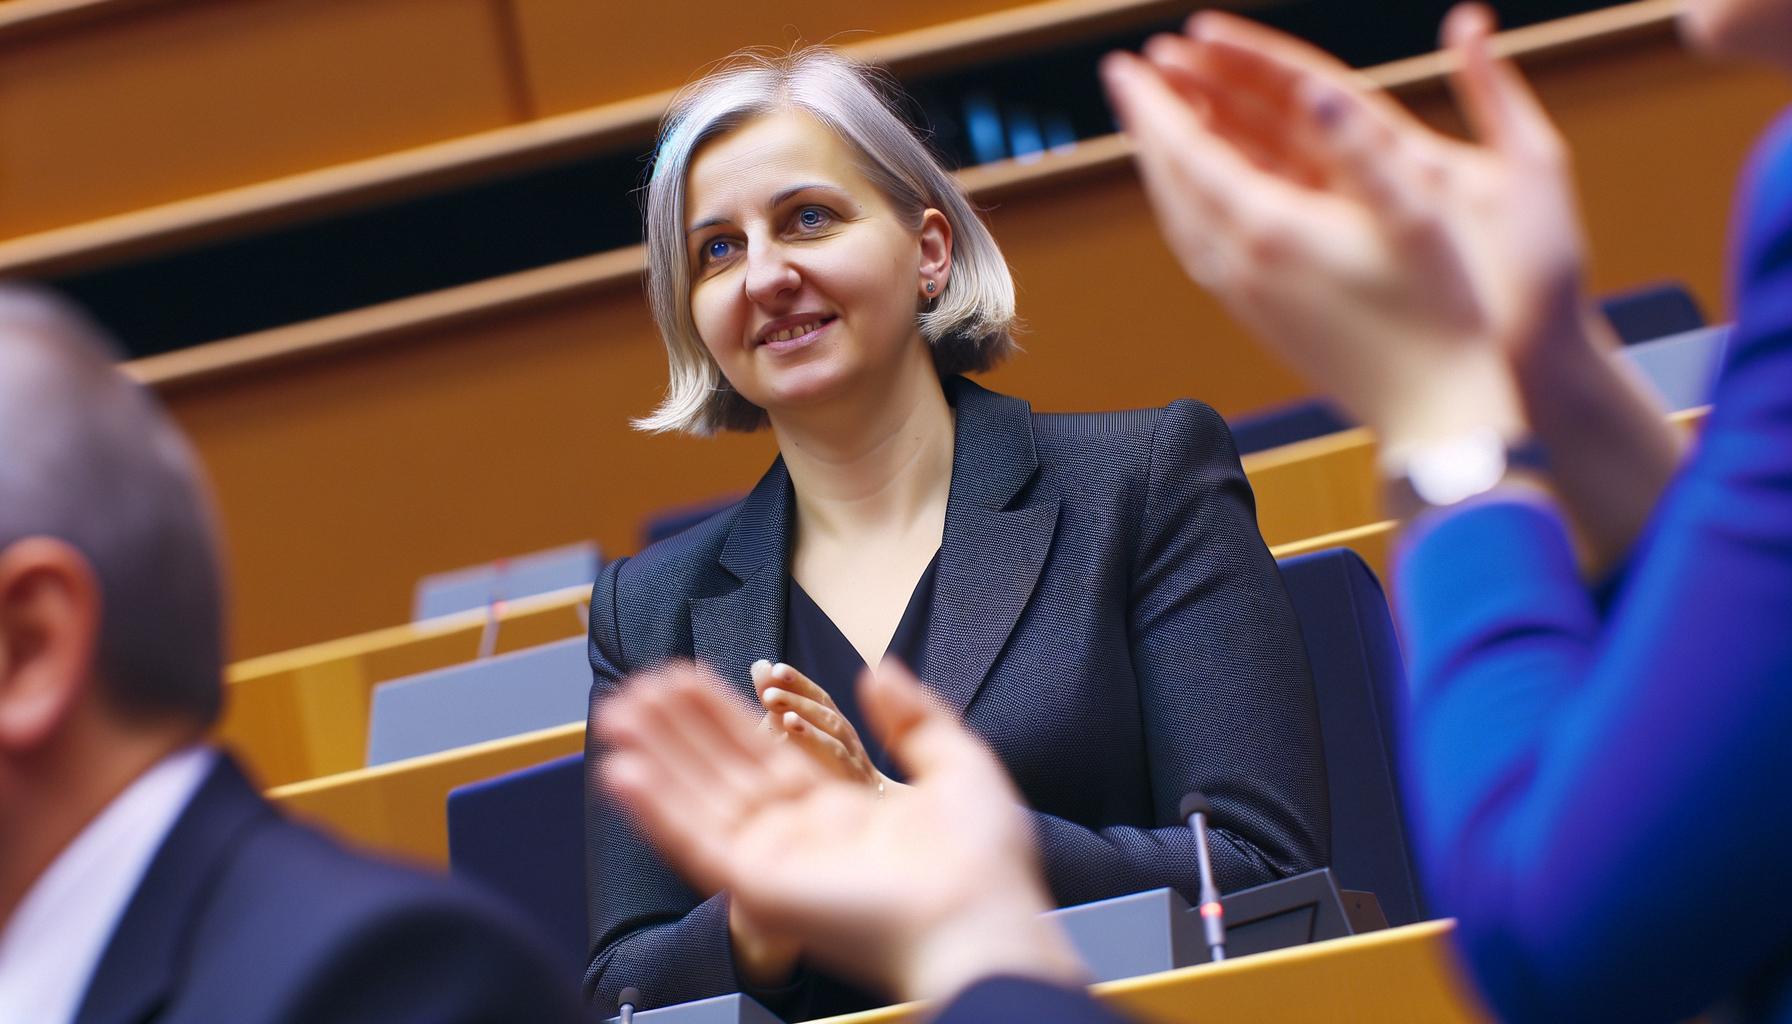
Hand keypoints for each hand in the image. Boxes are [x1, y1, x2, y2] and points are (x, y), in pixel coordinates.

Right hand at [597, 659, 1084, 1003]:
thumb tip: (877, 670)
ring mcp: (775, 862)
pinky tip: (622, 770)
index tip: (691, 673)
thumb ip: (915, 717)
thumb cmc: (983, 860)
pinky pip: (694, 843)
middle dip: (681, 726)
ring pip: (699, 800)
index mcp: (842, 812)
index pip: (768, 753)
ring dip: (657, 754)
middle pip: (724, 771)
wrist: (982, 919)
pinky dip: (655, 809)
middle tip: (642, 681)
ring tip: (620, 707)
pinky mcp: (758, 886)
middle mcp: (801, 837)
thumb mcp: (959, 765)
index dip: (728, 713)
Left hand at [1100, 4, 1594, 460]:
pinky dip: (1181, 208)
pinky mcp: (1253, 318)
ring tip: (1152, 127)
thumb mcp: (1415, 215)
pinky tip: (1192, 197)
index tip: (1124, 66)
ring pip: (1176, 220)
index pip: (1189, 153)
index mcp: (1271, 230)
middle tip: (1125, 80)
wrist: (1431, 410)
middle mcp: (1241, 266)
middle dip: (1144, 127)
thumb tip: (1314, 89)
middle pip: (1169, 184)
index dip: (1153, 105)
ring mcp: (1242, 297)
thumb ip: (1360, 147)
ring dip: (1158, 169)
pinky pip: (1196, 249)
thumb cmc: (1439, 312)